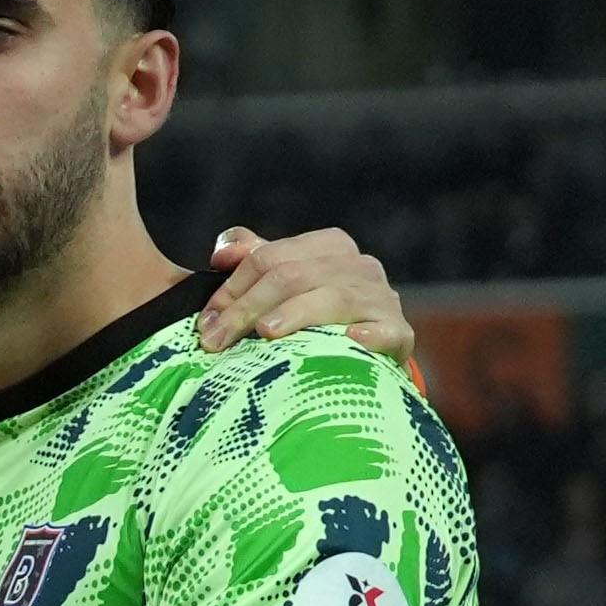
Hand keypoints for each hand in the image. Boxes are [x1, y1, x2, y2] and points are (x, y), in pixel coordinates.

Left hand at [198, 224, 411, 368]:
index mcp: (330, 248)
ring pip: (332, 298)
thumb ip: (253, 260)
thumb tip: (222, 252)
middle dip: (247, 307)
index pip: (269, 258)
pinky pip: (387, 330)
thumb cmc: (311, 318)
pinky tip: (350, 339)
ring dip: (296, 315)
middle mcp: (359, 267)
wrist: (364, 358)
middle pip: (293, 276)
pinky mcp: (399, 333)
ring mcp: (382, 299)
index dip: (231, 289)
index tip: (205, 322)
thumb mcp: (282, 285)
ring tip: (265, 333)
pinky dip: (370, 334)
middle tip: (214, 340)